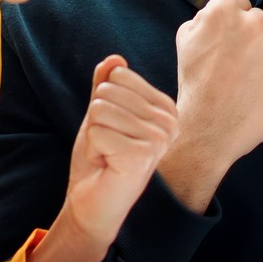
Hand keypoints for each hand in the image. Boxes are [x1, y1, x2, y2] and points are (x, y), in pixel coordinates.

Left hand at [40, 56, 179, 261]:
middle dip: (97, 120)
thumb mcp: (102, 114)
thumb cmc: (101, 158)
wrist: (93, 202)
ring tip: (108, 155)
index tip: (113, 129)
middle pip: (108, 91)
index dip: (103, 102)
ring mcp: (159, 139)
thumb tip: (114, 58)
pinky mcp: (142, 154)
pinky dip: (94, 149)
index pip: (120, 75)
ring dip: (95, 135)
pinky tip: (107, 165)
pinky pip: (97, 131)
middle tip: (108, 146)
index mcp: (166, 108)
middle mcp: (169, 122)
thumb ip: (108, 85)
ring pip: (100, 109)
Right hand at [160, 0, 262, 210]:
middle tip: (238, 65)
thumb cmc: (197, 88)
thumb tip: (221, 12)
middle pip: (260, 22)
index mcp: (226, 12)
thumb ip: (205, 18)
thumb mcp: (185, 40)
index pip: (239, 3)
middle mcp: (257, 23)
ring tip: (250, 81)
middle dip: (252, 39)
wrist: (211, 130)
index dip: (232, 24)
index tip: (229, 41)